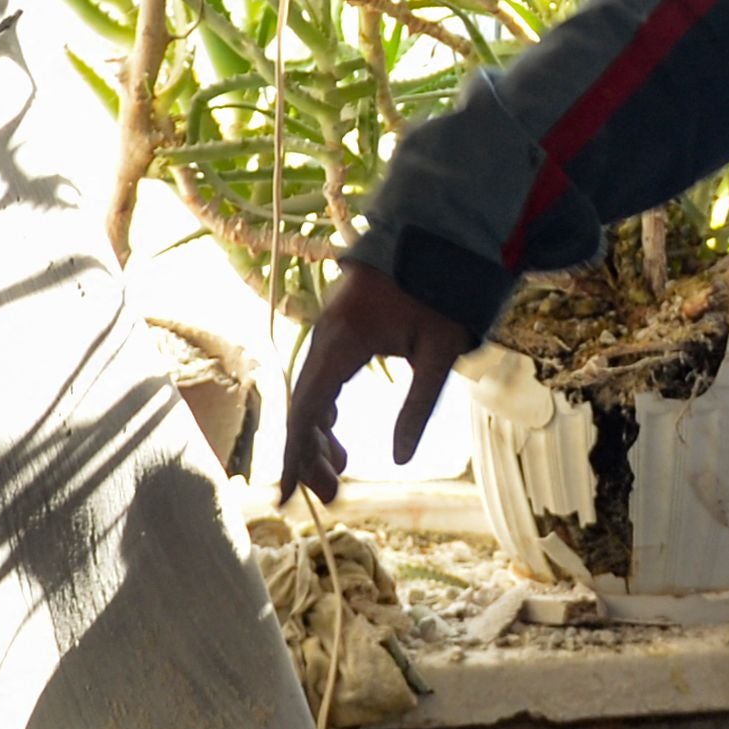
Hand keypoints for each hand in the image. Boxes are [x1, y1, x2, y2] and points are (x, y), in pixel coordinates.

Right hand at [278, 265, 472, 502]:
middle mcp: (325, 334)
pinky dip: (322, 406)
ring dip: (317, 432)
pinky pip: (319, 373)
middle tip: (331, 496)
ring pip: (309, 390)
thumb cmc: (445, 290)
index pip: (306, 410)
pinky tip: (332, 430)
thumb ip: (418, 407)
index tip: (283, 497)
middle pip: (303, 405)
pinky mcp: (338, 324)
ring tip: (338, 472)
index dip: (293, 456)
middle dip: (310, 454)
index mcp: (344, 341)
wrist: (439, 232)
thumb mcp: (440, 351)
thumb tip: (400, 459)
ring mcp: (328, 327)